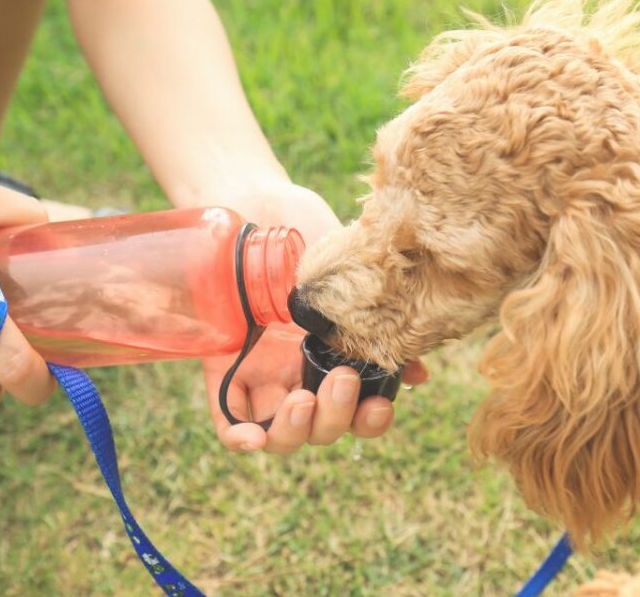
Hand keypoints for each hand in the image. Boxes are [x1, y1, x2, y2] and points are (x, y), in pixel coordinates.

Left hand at [198, 179, 428, 452]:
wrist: (258, 201)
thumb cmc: (310, 231)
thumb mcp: (351, 272)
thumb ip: (381, 318)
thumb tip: (417, 371)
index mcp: (338, 356)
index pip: (358, 411)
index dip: (370, 421)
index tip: (380, 403)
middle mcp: (302, 372)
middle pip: (322, 427)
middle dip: (337, 417)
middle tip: (342, 379)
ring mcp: (262, 374)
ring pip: (279, 433)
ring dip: (297, 430)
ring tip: (303, 400)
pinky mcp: (222, 369)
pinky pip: (229, 421)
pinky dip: (240, 438)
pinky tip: (254, 437)